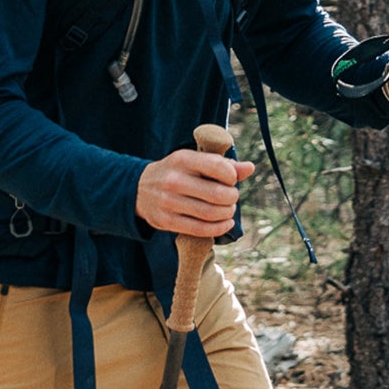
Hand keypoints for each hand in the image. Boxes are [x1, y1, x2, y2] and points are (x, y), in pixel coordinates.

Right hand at [135, 146, 254, 236]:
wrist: (138, 189)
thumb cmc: (175, 172)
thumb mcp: (194, 161)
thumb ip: (223, 164)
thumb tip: (250, 168)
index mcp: (182, 159)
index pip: (218, 167)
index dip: (232, 176)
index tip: (230, 180)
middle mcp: (173, 180)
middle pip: (217, 194)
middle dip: (232, 198)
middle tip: (231, 197)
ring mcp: (168, 202)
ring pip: (210, 214)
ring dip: (227, 214)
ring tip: (228, 210)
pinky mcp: (166, 221)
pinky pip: (200, 229)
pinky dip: (219, 228)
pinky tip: (225, 223)